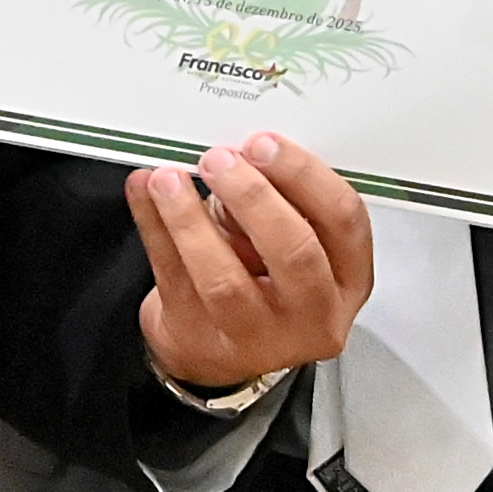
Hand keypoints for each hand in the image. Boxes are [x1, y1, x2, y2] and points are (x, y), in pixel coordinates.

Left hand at [128, 133, 371, 387]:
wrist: (216, 347)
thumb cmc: (263, 279)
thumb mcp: (289, 241)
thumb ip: (280, 202)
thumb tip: (237, 157)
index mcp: (347, 278)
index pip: (344, 220)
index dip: (304, 176)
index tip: (264, 143)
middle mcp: (312, 314)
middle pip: (294, 253)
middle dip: (253, 197)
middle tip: (219, 160)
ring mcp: (256, 337)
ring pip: (223, 279)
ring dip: (190, 218)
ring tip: (168, 179)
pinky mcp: (199, 338)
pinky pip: (172, 277)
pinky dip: (154, 226)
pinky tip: (144, 192)